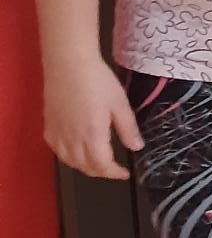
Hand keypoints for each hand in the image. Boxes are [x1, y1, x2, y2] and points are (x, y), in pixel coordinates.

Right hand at [43, 55, 141, 180]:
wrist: (69, 63)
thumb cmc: (97, 80)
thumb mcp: (120, 104)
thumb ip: (128, 128)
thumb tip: (136, 147)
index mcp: (92, 135)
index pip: (102, 166)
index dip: (114, 173)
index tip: (124, 173)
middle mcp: (72, 139)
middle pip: (85, 167)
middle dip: (101, 172)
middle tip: (113, 168)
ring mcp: (57, 133)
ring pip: (70, 161)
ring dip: (84, 166)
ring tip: (97, 162)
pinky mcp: (48, 126)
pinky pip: (57, 150)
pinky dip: (68, 157)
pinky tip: (75, 151)